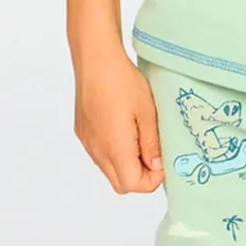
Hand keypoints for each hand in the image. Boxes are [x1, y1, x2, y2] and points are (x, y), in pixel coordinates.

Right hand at [74, 50, 164, 192]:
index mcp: (114, 147)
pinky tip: (124, 129)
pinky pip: (99, 154)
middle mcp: (97, 150)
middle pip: (120, 183)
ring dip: (127, 164)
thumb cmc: (122, 81)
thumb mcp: (148, 113)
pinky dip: (114, 152)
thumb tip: (157, 166)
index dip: (152, 180)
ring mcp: (88, 142)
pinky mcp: (83, 132)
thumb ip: (152, 144)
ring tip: (140, 138)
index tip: (161, 161)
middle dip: (140, 176)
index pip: (133, 185)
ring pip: (109, 170)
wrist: (95, 60)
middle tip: (153, 153)